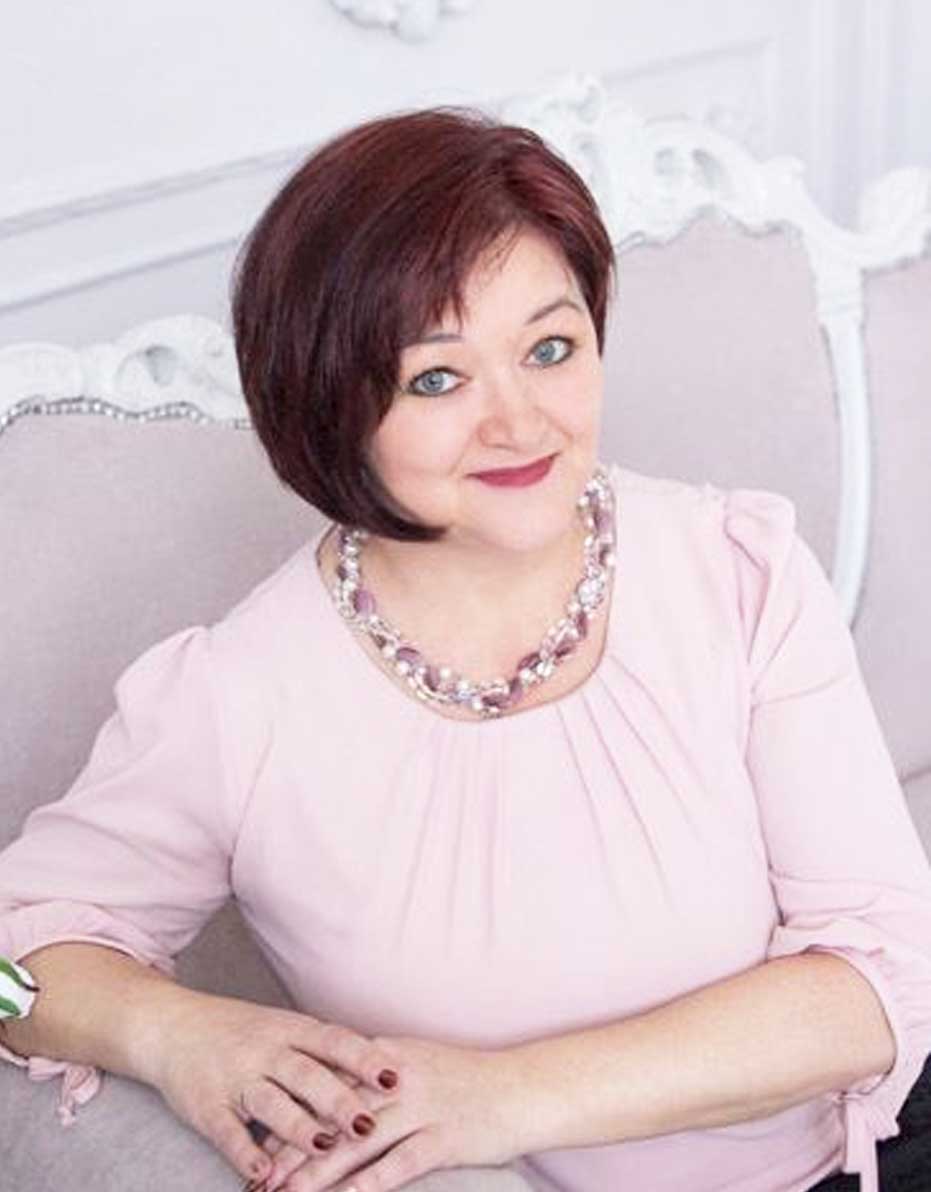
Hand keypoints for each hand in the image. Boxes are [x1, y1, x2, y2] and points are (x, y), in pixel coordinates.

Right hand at [136, 985, 403, 1185]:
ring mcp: (235, 1076)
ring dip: (298, 1127)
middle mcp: (265, 1050)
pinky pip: (227, 1131)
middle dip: (338, 1099)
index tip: (396, 1077)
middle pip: (307, 1074)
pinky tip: (263, 1173)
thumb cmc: (239, 1031)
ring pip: (271, 1102)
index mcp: (290, 1029)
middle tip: (367, 1123)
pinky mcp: (206, 1105)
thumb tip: (379, 1068)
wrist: (171, 1026)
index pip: (334, 1041)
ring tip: (325, 1146)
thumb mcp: (283, 1029)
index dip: (364, 1059)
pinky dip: (244, 1152)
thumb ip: (322, 1050)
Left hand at [257, 1034, 526, 1190]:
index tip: (256, 1140)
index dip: (290, 1114)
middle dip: (293, 1148)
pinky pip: (399, 1164)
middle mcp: (398, 1079)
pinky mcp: (444, 1138)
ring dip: (318, 1173)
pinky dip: (369, 1184)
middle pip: (334, 1115)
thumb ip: (375, 1075)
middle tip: (260, 1177)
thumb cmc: (467, 1080)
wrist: (522, 1088)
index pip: (326, 1085)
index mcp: (387, 1057)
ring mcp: (421, 1107)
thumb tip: (333, 1092)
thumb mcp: (417, 1064)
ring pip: (358, 1143)